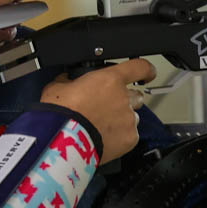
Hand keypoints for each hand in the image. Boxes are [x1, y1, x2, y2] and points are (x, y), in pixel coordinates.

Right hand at [41, 58, 156, 160]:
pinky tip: (104, 138)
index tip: (148, 73)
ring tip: (101, 127)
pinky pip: (130, 135)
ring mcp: (129, 118)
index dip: (146, 69)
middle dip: (125, 100)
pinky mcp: (130, 138)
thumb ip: (70, 80)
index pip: (139, 67)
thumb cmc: (60, 113)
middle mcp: (124, 97)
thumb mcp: (58, 87)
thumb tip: (68, 80)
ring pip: (132, 117)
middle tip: (107, 108)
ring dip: (121, 120)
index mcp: (110, 80)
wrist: (62, 140)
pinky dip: (120, 137)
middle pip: (136, 96)